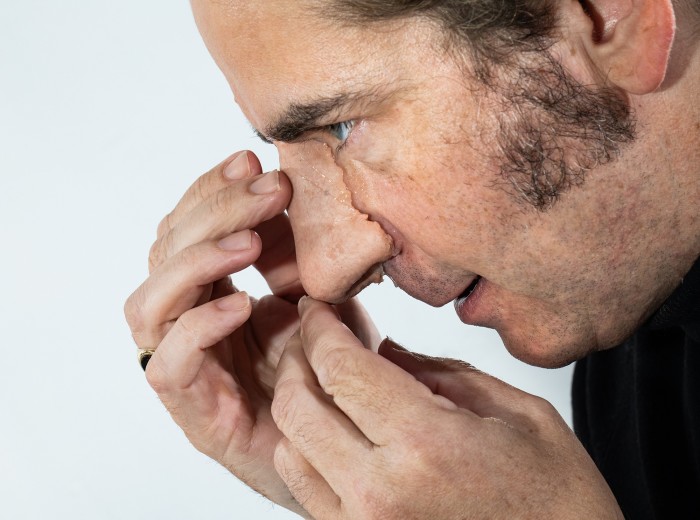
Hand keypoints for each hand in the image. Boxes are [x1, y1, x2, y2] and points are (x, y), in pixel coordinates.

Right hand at [125, 151, 305, 512]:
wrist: (337, 445)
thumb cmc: (324, 371)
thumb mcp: (318, 297)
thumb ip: (297, 253)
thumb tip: (288, 187)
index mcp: (206, 292)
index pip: (184, 229)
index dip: (209, 190)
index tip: (249, 159)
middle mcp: (183, 322)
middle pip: (164, 255)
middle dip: (214, 213)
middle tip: (267, 190)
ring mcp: (181, 365)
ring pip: (150, 304)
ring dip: (197, 262)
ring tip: (250, 243)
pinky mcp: (190, 409)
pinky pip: (168, 365)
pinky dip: (199, 327)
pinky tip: (241, 306)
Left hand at [271, 297, 623, 518]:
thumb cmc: (559, 501)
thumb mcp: (516, 413)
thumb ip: (439, 373)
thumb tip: (379, 348)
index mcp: (425, 445)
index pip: (341, 368)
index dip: (319, 328)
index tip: (316, 309)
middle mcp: (379, 493)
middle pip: (297, 408)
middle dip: (297, 359)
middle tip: (313, 336)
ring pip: (289, 450)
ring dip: (297, 406)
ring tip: (321, 379)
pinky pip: (304, 489)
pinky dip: (306, 449)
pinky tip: (333, 428)